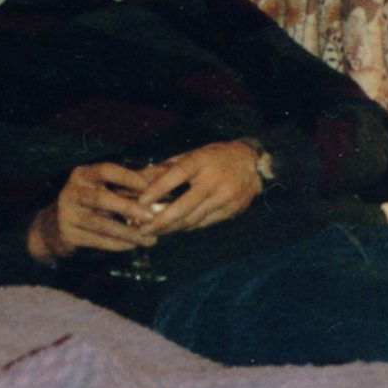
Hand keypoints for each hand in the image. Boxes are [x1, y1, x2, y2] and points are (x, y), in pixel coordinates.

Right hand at [26, 161, 162, 263]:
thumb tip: (167, 175)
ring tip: (149, 239)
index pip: (107, 171)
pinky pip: (97, 240)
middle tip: (151, 217)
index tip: (151, 187)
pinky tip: (133, 246)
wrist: (52, 228)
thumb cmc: (89, 204)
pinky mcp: (68, 234)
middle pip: (102, 198)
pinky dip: (117, 244)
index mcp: (83, 174)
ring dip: (127, 232)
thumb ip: (131, 183)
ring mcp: (67, 214)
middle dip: (128, 208)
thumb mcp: (104, 188)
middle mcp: (72, 191)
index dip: (129, 177)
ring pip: (101, 224)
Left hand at [136, 141, 262, 236]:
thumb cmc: (214, 157)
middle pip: (185, 206)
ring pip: (193, 219)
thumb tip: (136, 180)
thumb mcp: (191, 155)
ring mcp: (225, 197)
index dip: (157, 190)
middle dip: (161, 221)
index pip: (176, 175)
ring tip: (152, 232)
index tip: (140, 202)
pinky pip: (203, 223)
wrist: (251, 163)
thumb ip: (165, 169)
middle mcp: (214, 180)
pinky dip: (186, 227)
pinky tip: (173, 228)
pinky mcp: (231, 210)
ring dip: (170, 228)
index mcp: (201, 161)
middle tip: (142, 229)